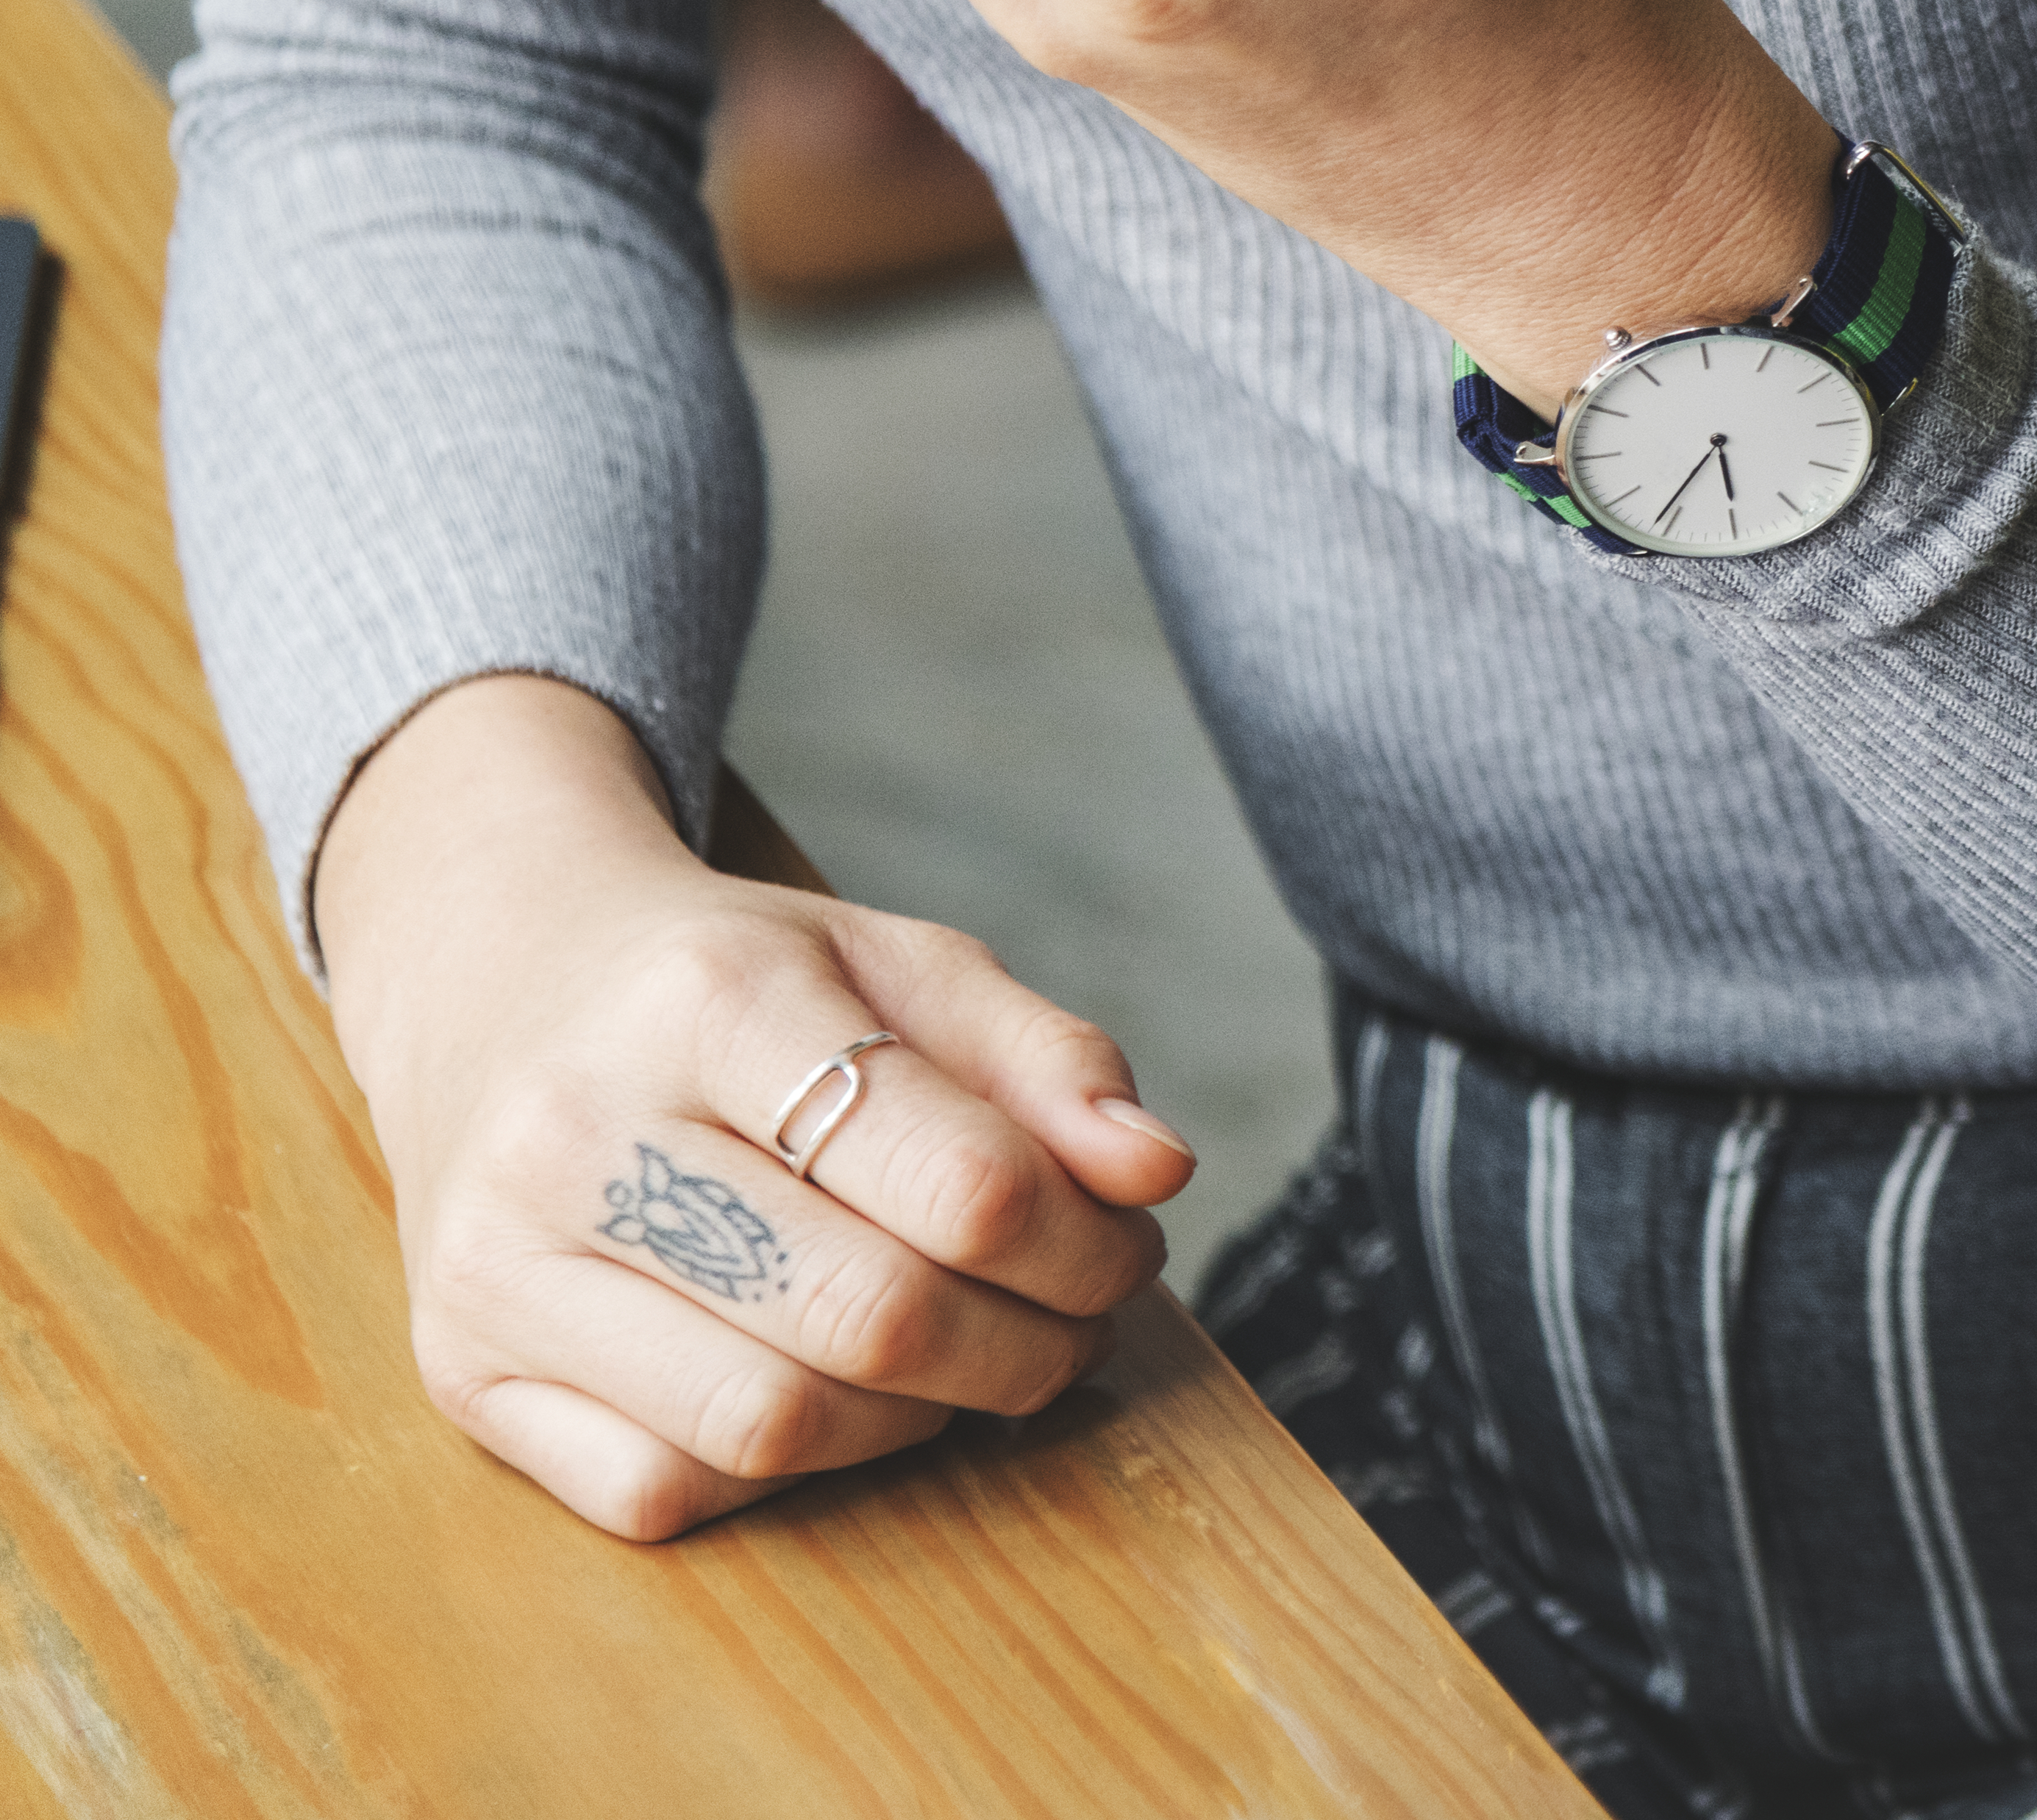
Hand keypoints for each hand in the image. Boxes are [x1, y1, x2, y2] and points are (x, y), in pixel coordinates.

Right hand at [316, 677, 1194, 1537]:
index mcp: (712, 1001)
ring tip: (964, 1357)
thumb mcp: (900, 964)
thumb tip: (1156, 1171)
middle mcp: (578, 1133)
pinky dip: (778, 1473)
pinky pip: (659, 1492)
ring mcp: (498, 1265)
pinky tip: (823, 1390)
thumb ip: (1048, 1061)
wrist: (500, 979)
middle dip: (1023, 1348)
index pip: (963, 1182)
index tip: (1123, 1246)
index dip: (1086, 1245)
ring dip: (916, 1421)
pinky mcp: (459, 1371)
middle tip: (1071, 1323)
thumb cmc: (734, 985)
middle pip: (873, 1319)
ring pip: (770, 1427)